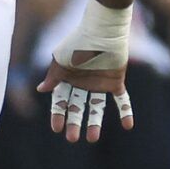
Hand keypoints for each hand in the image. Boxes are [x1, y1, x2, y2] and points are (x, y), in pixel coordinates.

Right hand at [37, 0, 134, 142]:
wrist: (102, 29)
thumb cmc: (78, 42)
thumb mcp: (61, 60)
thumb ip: (53, 76)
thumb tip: (40, 89)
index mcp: (68, 79)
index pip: (60, 102)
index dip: (58, 115)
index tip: (57, 129)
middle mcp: (83, 84)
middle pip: (77, 108)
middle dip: (74, 123)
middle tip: (72, 139)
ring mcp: (99, 83)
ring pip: (97, 108)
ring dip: (95, 123)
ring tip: (92, 139)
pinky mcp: (115, 81)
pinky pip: (122, 100)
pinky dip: (125, 112)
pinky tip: (128, 126)